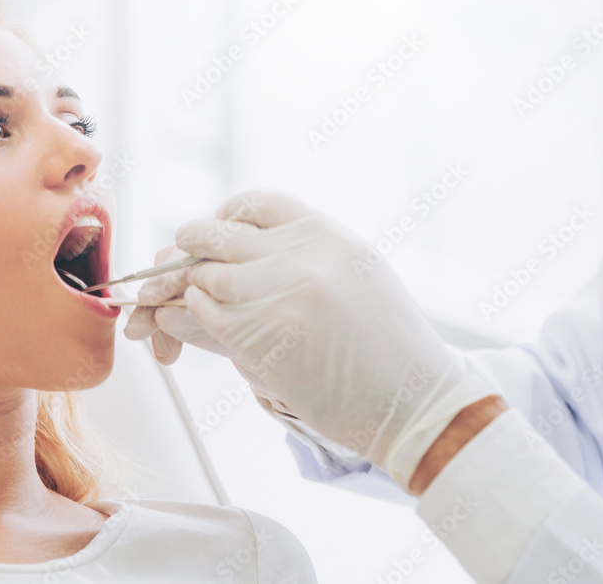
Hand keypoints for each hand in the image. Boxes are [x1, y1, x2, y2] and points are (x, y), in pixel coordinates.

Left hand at [135, 189, 496, 489]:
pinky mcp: (257, 335)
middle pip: (215, 234)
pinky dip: (195, 319)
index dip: (227, 216)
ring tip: (202, 304)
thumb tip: (252, 246)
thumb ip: (310, 252)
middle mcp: (299, 254)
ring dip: (193, 290)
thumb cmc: (391, 346)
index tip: (220, 233)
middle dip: (194, 248)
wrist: (414, 400)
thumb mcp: (360, 272)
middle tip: (189, 263)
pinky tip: (212, 328)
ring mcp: (276, 292)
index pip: (254, 203)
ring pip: (202, 275)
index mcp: (326, 233)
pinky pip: (202, 313)